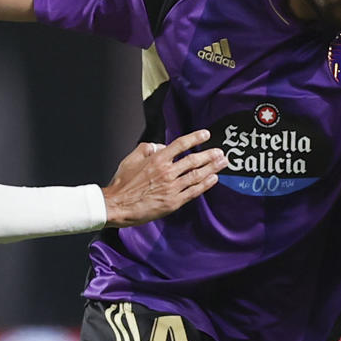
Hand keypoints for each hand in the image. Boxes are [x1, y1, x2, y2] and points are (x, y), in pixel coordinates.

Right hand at [101, 129, 224, 225]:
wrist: (118, 205)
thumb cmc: (122, 184)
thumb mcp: (131, 159)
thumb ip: (147, 148)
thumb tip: (161, 147)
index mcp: (157, 159)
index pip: (180, 144)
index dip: (195, 138)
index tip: (206, 134)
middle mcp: (167, 172)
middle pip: (194, 160)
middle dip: (210, 155)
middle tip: (221, 152)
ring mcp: (171, 187)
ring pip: (197, 175)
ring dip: (212, 168)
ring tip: (222, 163)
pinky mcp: (173, 202)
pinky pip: (193, 191)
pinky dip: (205, 184)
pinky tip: (213, 179)